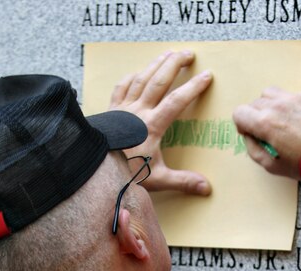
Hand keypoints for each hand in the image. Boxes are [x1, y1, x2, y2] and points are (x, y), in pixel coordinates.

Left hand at [109, 51, 212, 195]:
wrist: (94, 169)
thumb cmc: (124, 174)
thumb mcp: (157, 179)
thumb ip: (182, 181)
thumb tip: (206, 188)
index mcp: (152, 126)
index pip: (176, 101)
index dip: (192, 87)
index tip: (206, 76)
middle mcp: (138, 112)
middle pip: (159, 80)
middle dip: (175, 64)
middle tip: (189, 54)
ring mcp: (123, 108)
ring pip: (142, 78)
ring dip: (157, 63)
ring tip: (169, 53)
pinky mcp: (112, 110)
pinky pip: (122, 86)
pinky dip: (132, 77)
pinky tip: (139, 72)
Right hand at [233, 88, 300, 178]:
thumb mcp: (272, 166)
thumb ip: (254, 150)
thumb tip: (249, 137)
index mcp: (264, 123)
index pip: (239, 112)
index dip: (242, 124)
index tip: (250, 133)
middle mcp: (276, 106)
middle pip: (254, 103)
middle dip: (256, 117)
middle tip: (267, 132)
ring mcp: (293, 98)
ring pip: (269, 94)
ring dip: (269, 105)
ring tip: (279, 121)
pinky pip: (288, 95)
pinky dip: (286, 105)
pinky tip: (295, 119)